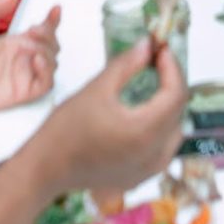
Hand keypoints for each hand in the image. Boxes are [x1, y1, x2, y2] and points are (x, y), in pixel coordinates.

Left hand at [0, 0, 60, 121]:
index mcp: (14, 43)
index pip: (41, 31)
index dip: (52, 21)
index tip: (55, 9)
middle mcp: (22, 59)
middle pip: (51, 45)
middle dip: (50, 35)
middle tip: (35, 30)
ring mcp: (24, 75)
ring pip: (52, 62)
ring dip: (48, 50)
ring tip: (32, 45)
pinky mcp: (23, 92)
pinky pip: (46, 83)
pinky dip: (47, 70)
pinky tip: (36, 60)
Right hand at [29, 36, 189, 195]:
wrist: (45, 169)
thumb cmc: (65, 129)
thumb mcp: (96, 88)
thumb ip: (127, 64)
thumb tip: (148, 45)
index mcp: (145, 131)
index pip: (176, 94)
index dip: (172, 67)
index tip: (161, 49)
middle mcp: (154, 155)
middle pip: (178, 112)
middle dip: (170, 83)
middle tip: (155, 61)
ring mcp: (148, 171)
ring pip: (174, 132)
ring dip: (167, 107)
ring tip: (151, 86)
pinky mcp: (139, 178)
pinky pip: (162, 150)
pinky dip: (160, 129)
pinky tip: (144, 116)